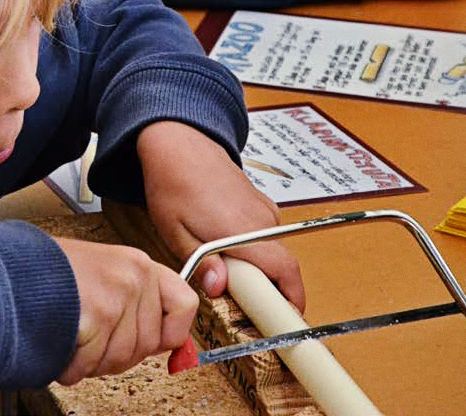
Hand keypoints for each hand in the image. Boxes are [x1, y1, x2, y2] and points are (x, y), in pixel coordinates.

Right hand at [53, 237, 197, 384]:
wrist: (9, 267)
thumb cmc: (46, 271)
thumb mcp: (102, 273)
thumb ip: (134, 302)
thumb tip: (166, 344)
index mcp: (138, 264)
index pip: (185, 304)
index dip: (173, 334)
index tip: (161, 347)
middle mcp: (134, 276)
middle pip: (148, 344)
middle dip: (117, 354)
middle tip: (92, 341)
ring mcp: (118, 294)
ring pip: (122, 359)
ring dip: (92, 362)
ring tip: (74, 339)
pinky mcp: (97, 314)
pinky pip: (92, 363)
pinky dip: (72, 366)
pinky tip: (62, 347)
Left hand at [137, 121, 304, 311]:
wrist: (180, 145)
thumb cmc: (174, 186)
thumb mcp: (176, 233)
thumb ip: (201, 264)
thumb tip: (220, 288)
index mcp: (243, 230)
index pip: (285, 271)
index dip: (292, 299)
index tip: (285, 319)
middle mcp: (262, 220)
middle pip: (281, 267)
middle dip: (269, 290)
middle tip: (244, 304)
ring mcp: (264, 210)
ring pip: (272, 251)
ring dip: (258, 268)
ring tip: (227, 272)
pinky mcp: (261, 204)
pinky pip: (265, 236)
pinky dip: (254, 249)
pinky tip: (227, 247)